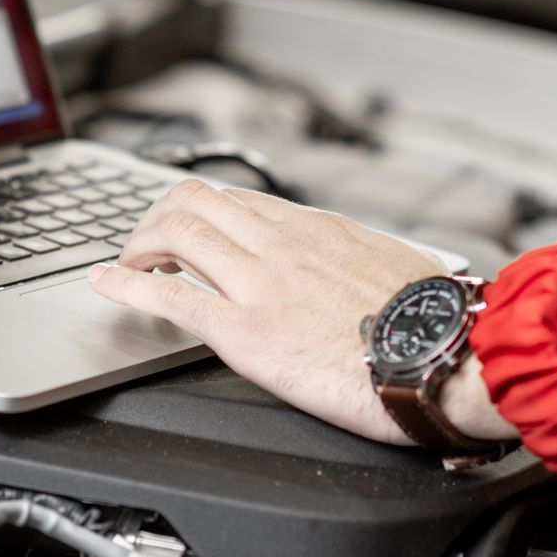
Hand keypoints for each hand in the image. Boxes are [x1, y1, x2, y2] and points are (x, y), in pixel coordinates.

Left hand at [87, 180, 516, 446]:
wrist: (449, 357)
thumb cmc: (435, 325)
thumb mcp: (397, 270)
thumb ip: (362, 262)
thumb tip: (363, 273)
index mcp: (319, 229)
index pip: (242, 199)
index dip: (203, 209)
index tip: (187, 225)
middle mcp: (283, 243)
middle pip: (198, 200)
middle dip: (158, 216)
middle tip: (146, 245)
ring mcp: (261, 283)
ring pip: (176, 229)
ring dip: (139, 242)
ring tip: (127, 263)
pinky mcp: (247, 331)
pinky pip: (169, 294)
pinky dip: (126, 282)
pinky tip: (107, 283)